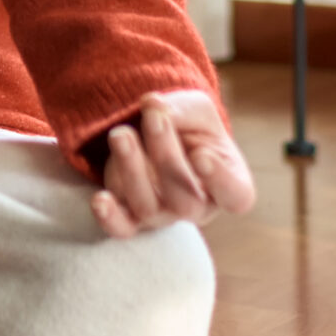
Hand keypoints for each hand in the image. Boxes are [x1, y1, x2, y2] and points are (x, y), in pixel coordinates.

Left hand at [89, 89, 254, 238]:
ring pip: (148, 207)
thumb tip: (154, 107)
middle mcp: (198, 207)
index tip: (201, 154)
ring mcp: (163, 215)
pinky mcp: (131, 215)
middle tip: (154, 117)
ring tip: (121, 134)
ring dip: (132, 169)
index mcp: (229, 183)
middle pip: (185, 199)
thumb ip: (183, 109)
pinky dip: (110, 218)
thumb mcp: (196, 108)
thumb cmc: (190, 125)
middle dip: (166, 156)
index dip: (219, 180)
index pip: (234, 194)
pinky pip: (122, 227)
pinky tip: (100, 200)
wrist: (160, 133)